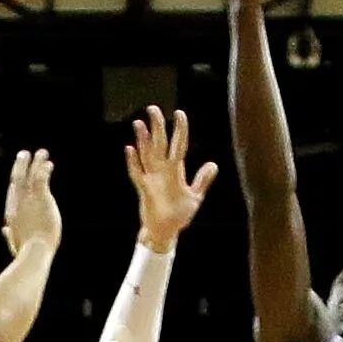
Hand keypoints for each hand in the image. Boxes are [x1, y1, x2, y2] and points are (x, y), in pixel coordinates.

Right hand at [3, 149, 62, 257]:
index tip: (19, 175)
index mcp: (12, 214)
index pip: (13, 194)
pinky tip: (49, 163)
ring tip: (41, 152)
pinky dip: (44, 169)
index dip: (16, 183)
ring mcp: (28, 199)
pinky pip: (41, 179)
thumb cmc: (26, 252)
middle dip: (20, 165)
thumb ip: (9, 235)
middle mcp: (18, 203)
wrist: (34, 252)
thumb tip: (5, 230)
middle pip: (17, 179)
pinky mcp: (41, 198)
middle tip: (23, 154)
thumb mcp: (14, 244)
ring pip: (29, 175)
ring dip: (34, 162)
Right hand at [123, 106, 215, 248]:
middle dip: (157, 127)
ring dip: (143, 140)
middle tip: (153, 108)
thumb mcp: (195, 196)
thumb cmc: (179, 215)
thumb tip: (213, 164)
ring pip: (146, 154)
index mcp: (176, 171)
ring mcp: (152, 179)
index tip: (179, 113)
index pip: (179, 145)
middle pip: (160, 144)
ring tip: (139, 123)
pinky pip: (137, 173)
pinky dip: (133, 162)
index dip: (180, 129)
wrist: (165, 232)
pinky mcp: (144, 189)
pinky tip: (129, 149)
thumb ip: (202, 180)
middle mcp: (163, 171)